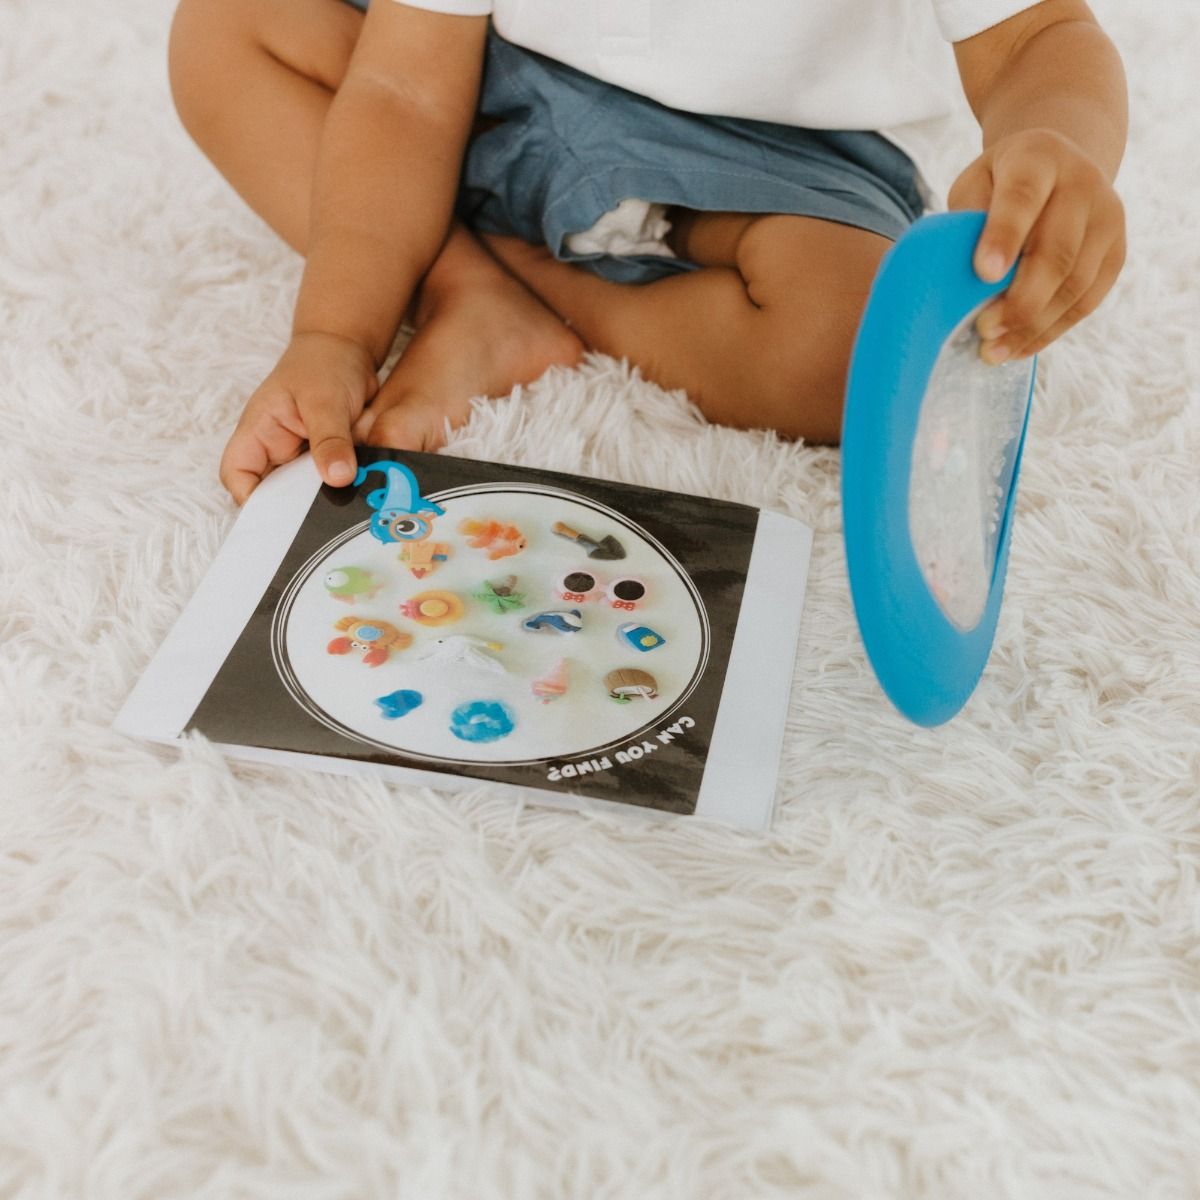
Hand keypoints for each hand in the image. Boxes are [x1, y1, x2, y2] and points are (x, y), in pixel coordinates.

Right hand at [219, 331, 379, 503]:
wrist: (348, 349)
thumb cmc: (324, 364)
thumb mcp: (325, 401)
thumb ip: (330, 440)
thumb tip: (338, 478)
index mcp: (258, 432)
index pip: (236, 475)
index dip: (250, 500)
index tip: (279, 517)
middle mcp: (274, 448)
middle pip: (270, 491)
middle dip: (291, 510)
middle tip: (319, 523)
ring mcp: (299, 455)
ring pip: (301, 491)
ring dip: (319, 500)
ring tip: (340, 514)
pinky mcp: (324, 459)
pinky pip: (326, 483)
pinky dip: (338, 490)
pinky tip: (356, 498)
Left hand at [946, 128, 1125, 363]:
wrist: (1058, 169)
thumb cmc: (999, 186)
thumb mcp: (975, 186)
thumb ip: (968, 221)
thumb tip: (963, 282)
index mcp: (1038, 158)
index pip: (1023, 198)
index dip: (1005, 236)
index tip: (983, 274)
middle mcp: (1083, 183)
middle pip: (1057, 251)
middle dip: (1019, 299)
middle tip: (983, 330)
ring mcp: (1107, 219)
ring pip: (1075, 283)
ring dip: (1033, 325)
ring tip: (993, 351)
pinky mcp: (1115, 254)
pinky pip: (1087, 301)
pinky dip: (1050, 331)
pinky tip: (1018, 349)